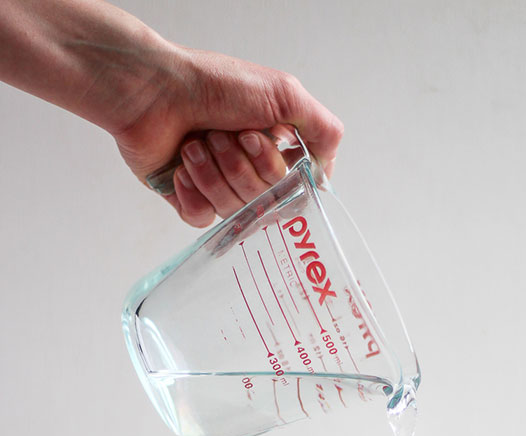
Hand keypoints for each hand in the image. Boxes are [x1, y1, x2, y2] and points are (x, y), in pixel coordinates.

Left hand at [114, 47, 343, 226]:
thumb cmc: (214, 84)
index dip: (275, 170)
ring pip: (232, 209)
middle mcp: (249, 170)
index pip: (294, 189)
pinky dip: (191, 191)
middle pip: (262, 201)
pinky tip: (181, 164)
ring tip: (198, 142)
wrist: (153, 90)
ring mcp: (218, 187)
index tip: (259, 139)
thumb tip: (330, 169)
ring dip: (213, 171)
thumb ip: (323, 129)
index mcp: (274, 149)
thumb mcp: (283, 94)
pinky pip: (203, 219)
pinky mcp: (189, 199)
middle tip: (223, 134)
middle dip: (240, 165)